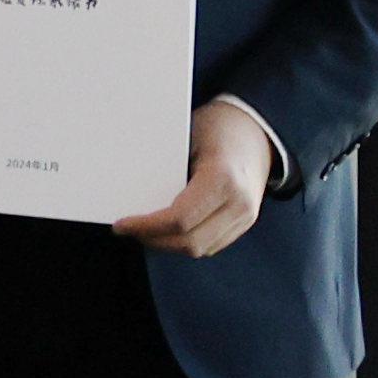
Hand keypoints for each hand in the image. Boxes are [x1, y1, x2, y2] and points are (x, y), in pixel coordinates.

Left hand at [118, 99, 272, 259]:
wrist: (256, 131)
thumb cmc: (216, 128)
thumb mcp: (186, 139)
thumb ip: (165, 171)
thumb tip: (129, 194)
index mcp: (222, 180)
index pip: (179, 220)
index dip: (146, 227)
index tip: (121, 225)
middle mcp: (239, 203)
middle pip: (190, 242)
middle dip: (154, 240)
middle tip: (129, 231)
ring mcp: (246, 216)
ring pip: (201, 249)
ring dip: (169, 245)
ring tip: (144, 232)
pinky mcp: (246, 222)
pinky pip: (212, 244)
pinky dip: (186, 242)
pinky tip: (167, 230)